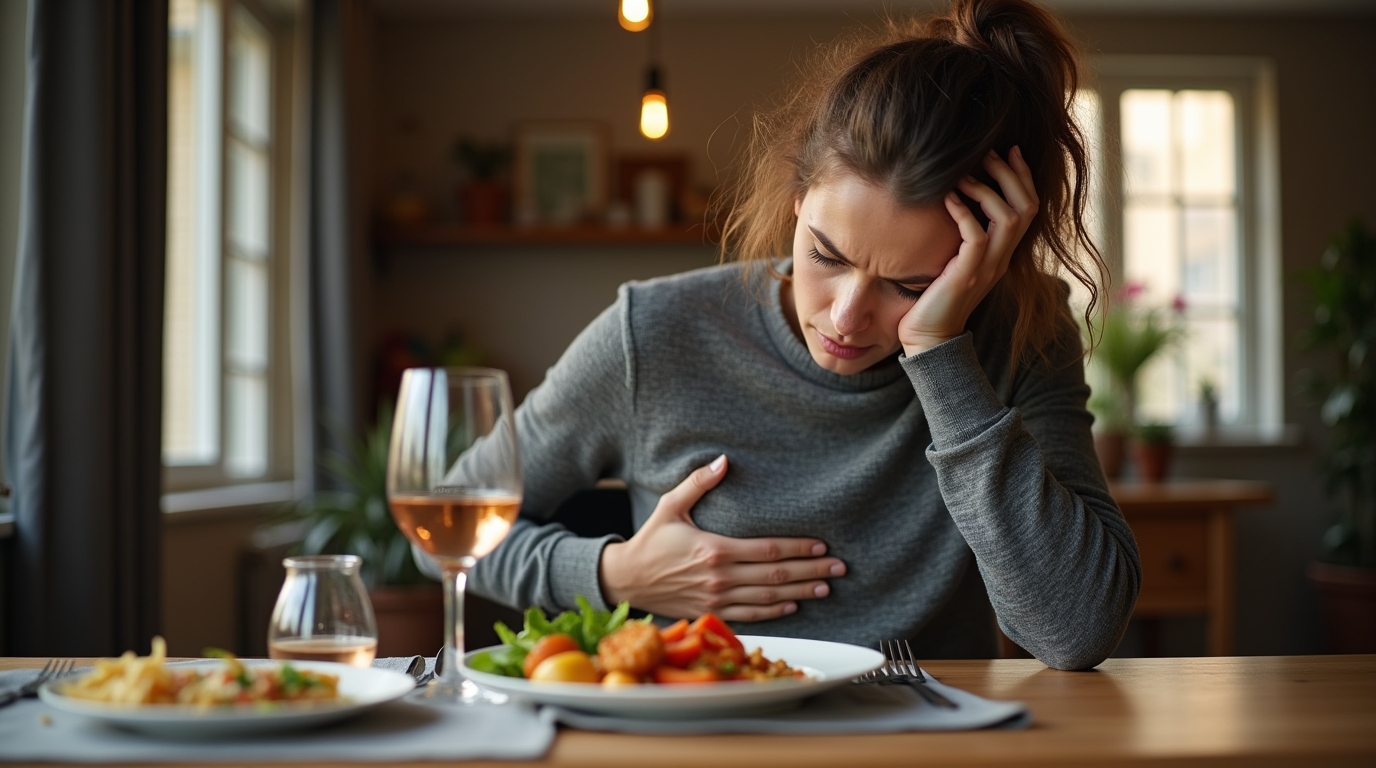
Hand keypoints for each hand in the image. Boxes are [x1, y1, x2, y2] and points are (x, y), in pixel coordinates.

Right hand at [598, 455, 846, 620]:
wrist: (626, 580)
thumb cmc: (650, 540)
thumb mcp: (670, 506)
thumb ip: (698, 483)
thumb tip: (724, 460)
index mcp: (715, 549)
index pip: (768, 549)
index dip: (799, 547)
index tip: (822, 544)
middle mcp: (720, 577)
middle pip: (776, 575)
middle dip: (811, 570)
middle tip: (839, 567)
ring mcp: (717, 599)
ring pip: (769, 597)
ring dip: (801, 592)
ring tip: (826, 586)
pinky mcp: (712, 612)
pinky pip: (751, 615)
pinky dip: (775, 611)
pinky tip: (794, 604)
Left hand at [898, 146, 1038, 355]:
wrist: (929, 338)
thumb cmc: (934, 297)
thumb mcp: (954, 260)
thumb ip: (963, 235)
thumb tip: (952, 197)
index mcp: (1002, 253)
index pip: (1028, 208)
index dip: (1023, 177)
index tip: (1011, 150)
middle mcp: (1001, 258)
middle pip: (1026, 207)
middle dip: (1010, 175)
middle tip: (989, 154)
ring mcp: (987, 268)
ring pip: (1008, 218)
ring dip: (987, 190)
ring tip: (964, 175)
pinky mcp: (967, 276)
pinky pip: (976, 237)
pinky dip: (963, 213)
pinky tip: (947, 198)